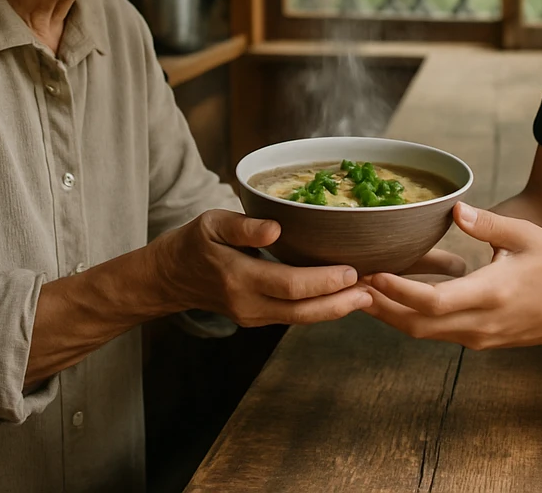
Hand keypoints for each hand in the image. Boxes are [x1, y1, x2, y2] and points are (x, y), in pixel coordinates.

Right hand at [154, 209, 371, 326]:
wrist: (169, 278)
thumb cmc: (193, 243)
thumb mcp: (211, 223)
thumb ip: (243, 226)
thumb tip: (275, 229)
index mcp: (238, 278)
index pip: (289, 284)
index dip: (323, 280)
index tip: (351, 270)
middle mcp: (248, 304)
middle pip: (302, 310)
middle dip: (340, 303)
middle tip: (372, 289)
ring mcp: (252, 316)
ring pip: (300, 318)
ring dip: (335, 309)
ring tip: (366, 296)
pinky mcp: (257, 318)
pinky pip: (293, 316)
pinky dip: (319, 309)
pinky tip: (341, 298)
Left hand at [360, 202, 541, 349]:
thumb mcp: (526, 237)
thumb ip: (487, 224)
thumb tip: (455, 208)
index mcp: (490, 295)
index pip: (432, 301)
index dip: (397, 290)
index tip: (371, 273)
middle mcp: (479, 324)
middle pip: (415, 324)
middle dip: (379, 306)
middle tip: (348, 282)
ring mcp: (478, 337)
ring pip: (422, 332)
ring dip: (390, 314)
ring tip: (361, 289)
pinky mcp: (479, 340)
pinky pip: (436, 332)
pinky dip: (410, 316)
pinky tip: (395, 297)